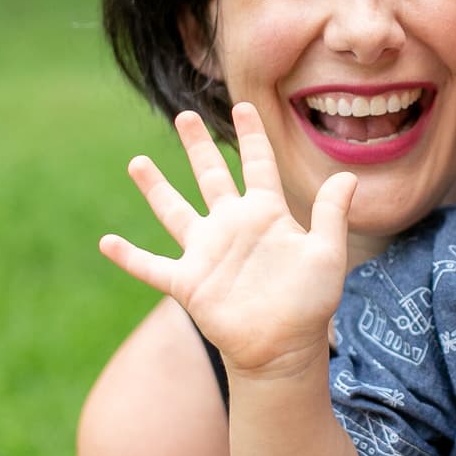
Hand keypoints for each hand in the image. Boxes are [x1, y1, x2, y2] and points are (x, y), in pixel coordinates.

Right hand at [99, 103, 355, 377]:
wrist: (283, 349)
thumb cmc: (309, 303)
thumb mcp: (326, 254)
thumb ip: (332, 214)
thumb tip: (349, 176)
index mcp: (266, 214)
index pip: (258, 165)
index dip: (252, 136)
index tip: (244, 106)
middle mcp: (232, 226)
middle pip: (211, 176)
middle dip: (198, 146)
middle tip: (184, 116)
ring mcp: (207, 253)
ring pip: (174, 212)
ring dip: (155, 188)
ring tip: (137, 162)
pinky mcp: (188, 282)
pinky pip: (151, 266)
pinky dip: (129, 256)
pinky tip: (106, 242)